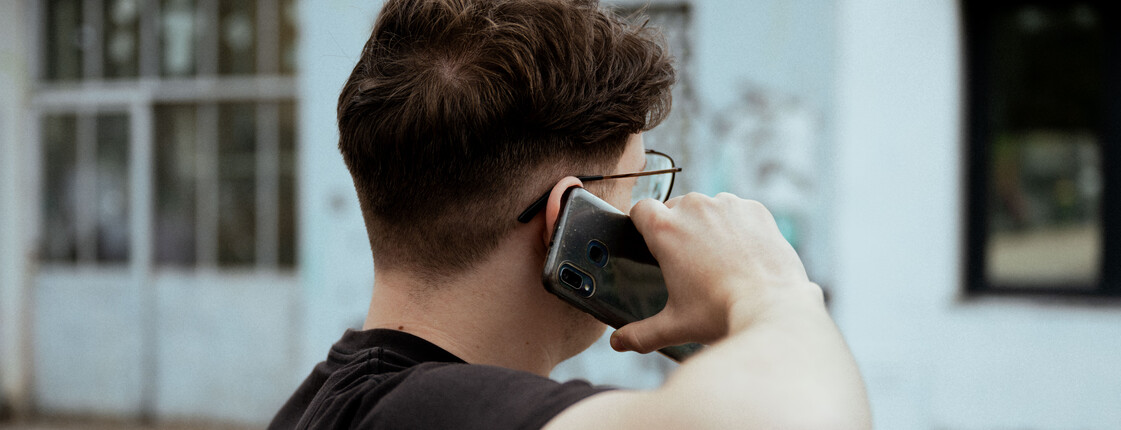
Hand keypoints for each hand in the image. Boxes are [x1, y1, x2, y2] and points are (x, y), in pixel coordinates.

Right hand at [610, 193, 816, 353]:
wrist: (772, 308)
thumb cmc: (720, 314)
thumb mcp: (675, 325)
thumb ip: (640, 334)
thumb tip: (618, 342)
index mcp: (665, 229)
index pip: (640, 209)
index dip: (642, 224)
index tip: (650, 240)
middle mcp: (694, 208)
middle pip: (675, 209)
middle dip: (679, 230)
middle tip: (689, 263)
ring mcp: (727, 205)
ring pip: (707, 209)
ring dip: (708, 226)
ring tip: (720, 261)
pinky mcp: (754, 209)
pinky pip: (737, 211)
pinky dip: (738, 227)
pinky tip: (744, 255)